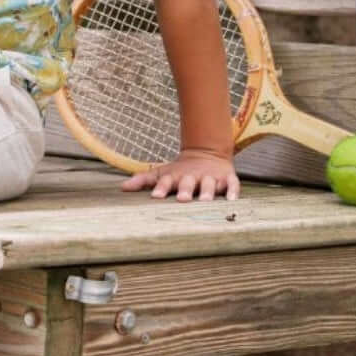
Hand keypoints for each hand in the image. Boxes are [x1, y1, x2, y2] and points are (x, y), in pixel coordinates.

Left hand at [120, 148, 239, 202]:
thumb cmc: (179, 172)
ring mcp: (211, 177)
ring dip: (208, 191)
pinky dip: (232, 191)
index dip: (161, 188)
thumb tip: (122, 188)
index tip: (156, 196)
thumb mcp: (161, 173)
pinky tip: (232, 200)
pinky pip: (232, 184)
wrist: (206, 154)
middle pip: (189, 183)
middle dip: (186, 190)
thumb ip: (143, 180)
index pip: (167, 181)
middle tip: (182, 199)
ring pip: (210, 184)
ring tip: (206, 200)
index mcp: (176, 177)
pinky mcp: (227, 178)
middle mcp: (193, 177)